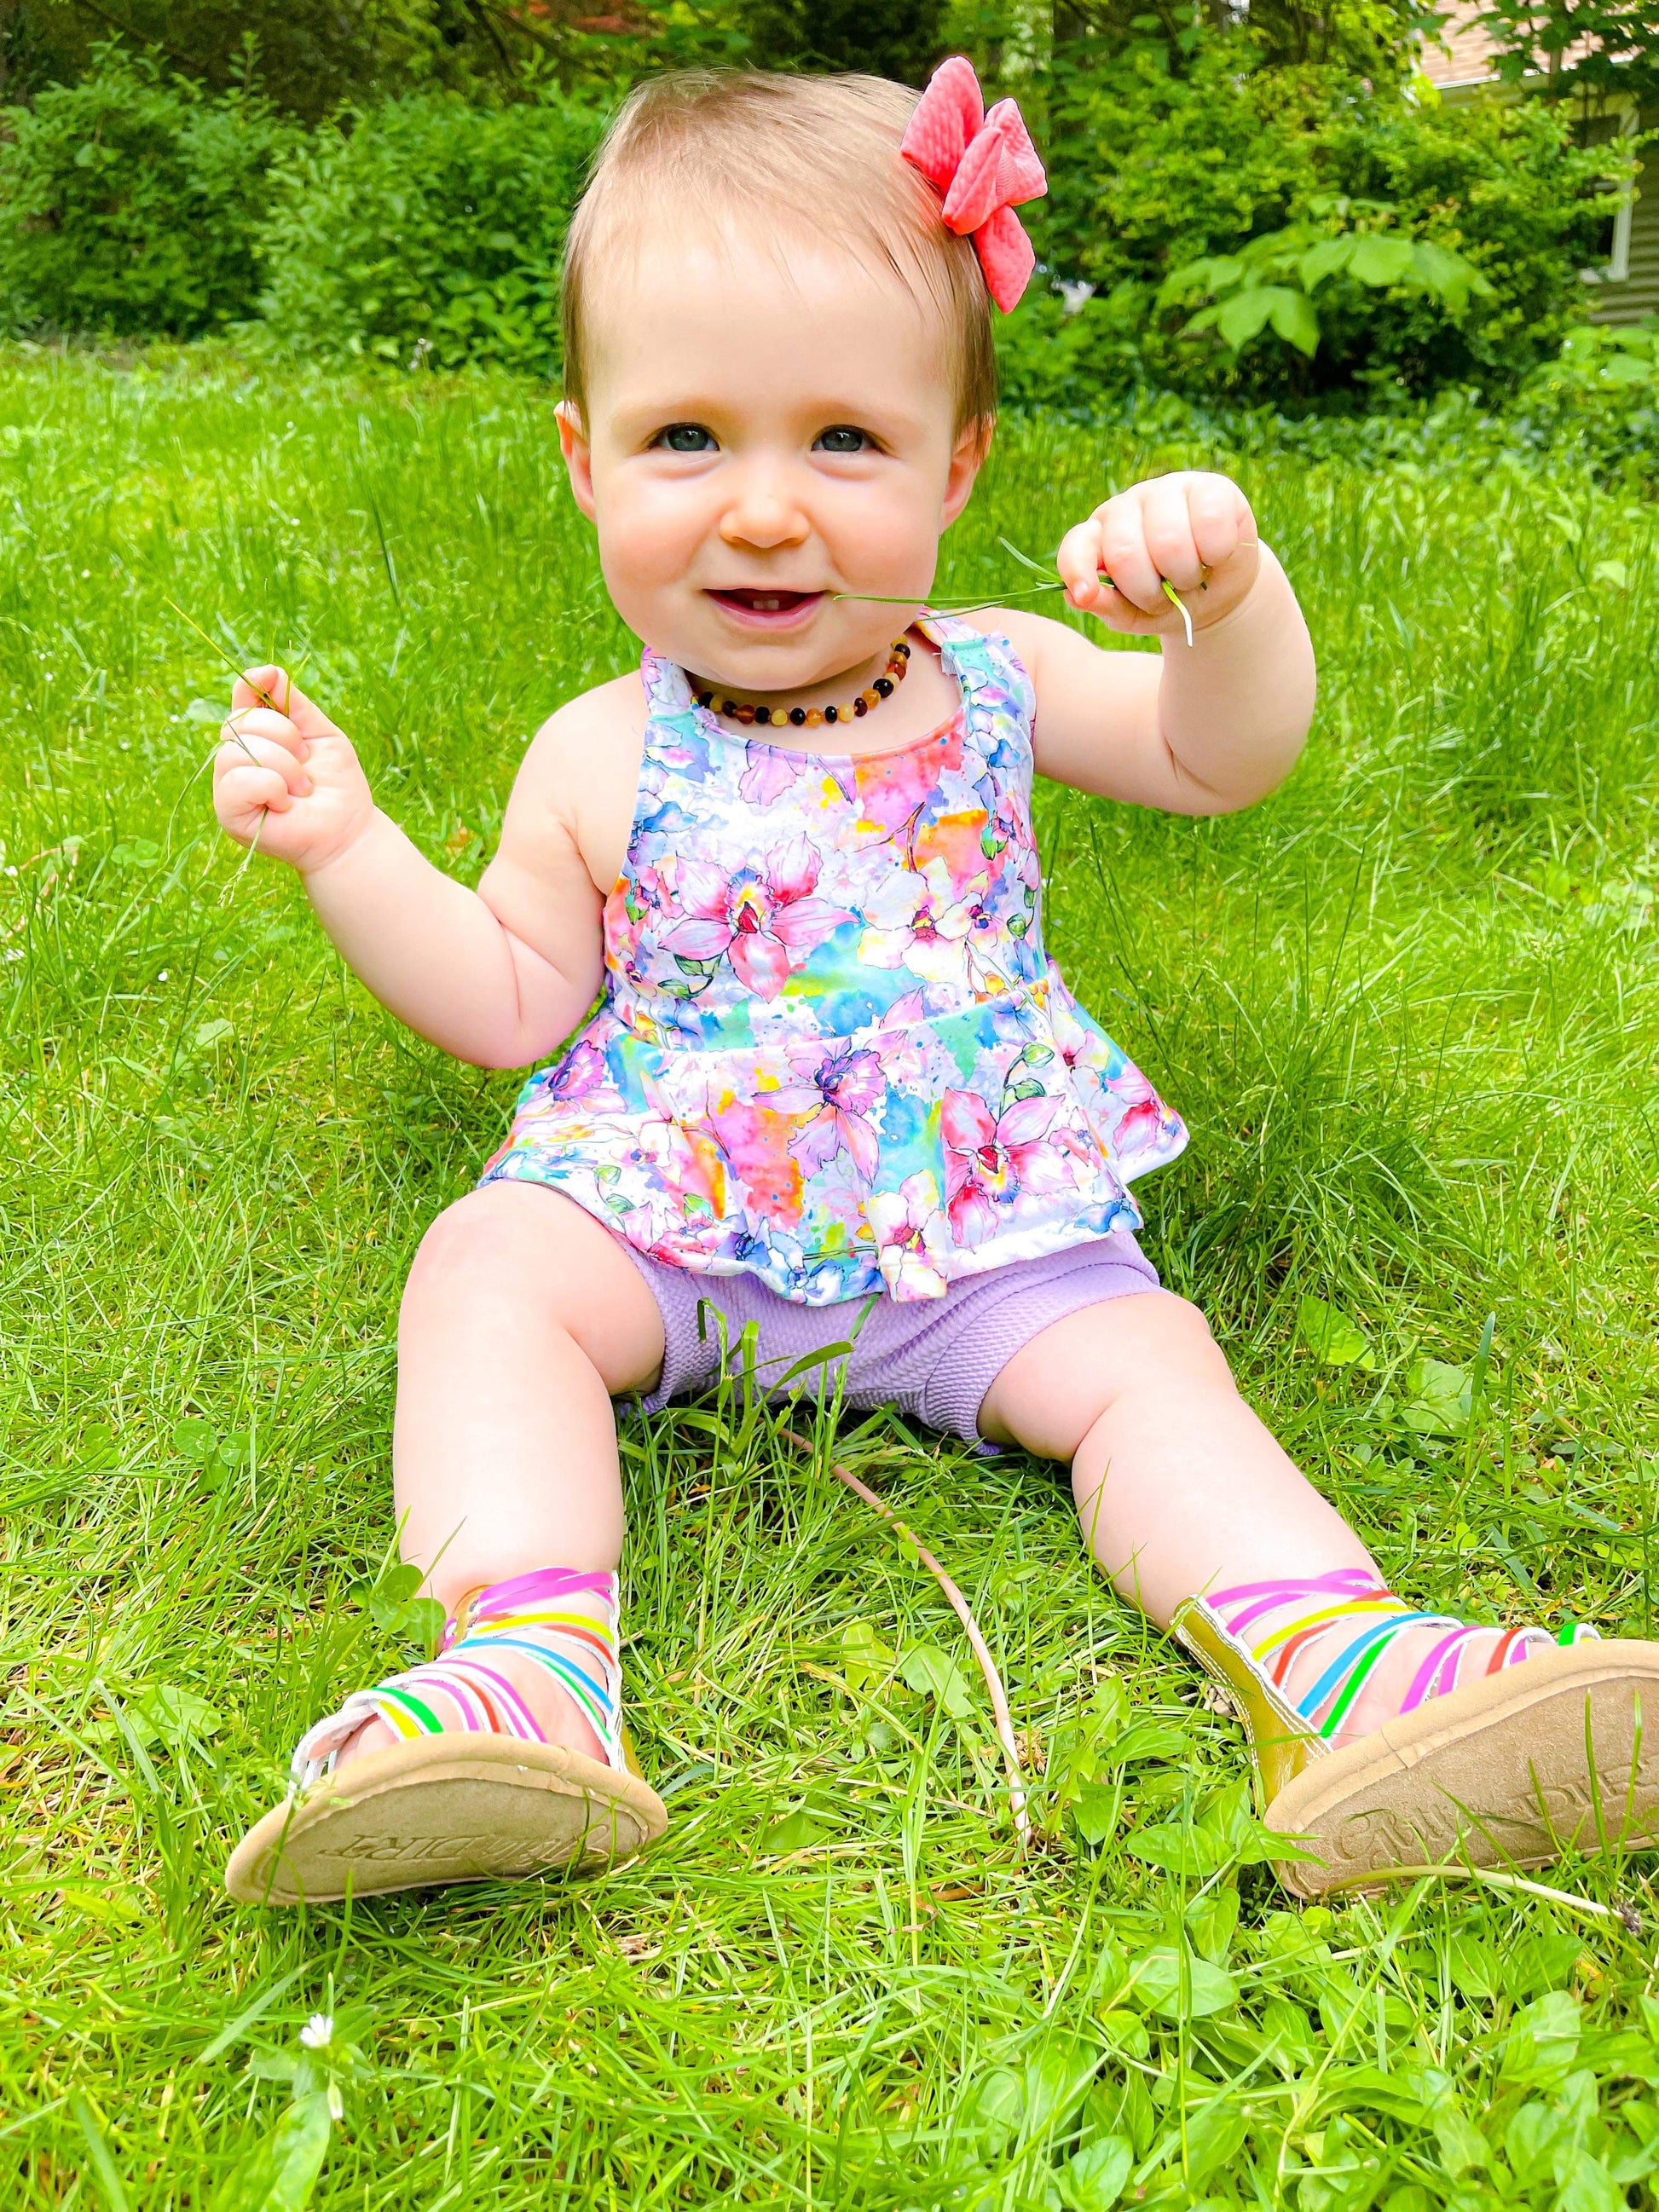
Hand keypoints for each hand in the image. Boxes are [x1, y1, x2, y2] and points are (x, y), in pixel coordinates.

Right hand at [212, 667, 375, 874]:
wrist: (348, 831)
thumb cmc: (336, 786)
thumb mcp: (320, 735)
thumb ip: (293, 704)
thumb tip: (267, 670)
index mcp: (255, 738)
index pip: (241, 700)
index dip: (250, 684)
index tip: (270, 677)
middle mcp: (236, 759)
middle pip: (240, 721)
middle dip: (284, 735)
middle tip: (307, 764)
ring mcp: (228, 787)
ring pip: (238, 750)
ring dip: (283, 765)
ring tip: (302, 788)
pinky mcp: (229, 813)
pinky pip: (238, 780)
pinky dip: (270, 786)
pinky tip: (285, 803)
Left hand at [1057, 471, 1259, 638]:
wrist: (1220, 592)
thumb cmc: (1170, 601)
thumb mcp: (1134, 614)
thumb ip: (1106, 605)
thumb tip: (1076, 596)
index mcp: (1101, 535)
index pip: (1077, 544)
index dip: (1078, 569)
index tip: (1085, 594)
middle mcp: (1129, 506)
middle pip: (1124, 551)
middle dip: (1149, 591)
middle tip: (1168, 596)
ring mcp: (1168, 490)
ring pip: (1169, 539)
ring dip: (1185, 575)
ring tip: (1191, 577)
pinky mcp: (1209, 486)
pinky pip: (1210, 521)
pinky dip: (1217, 552)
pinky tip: (1217, 555)